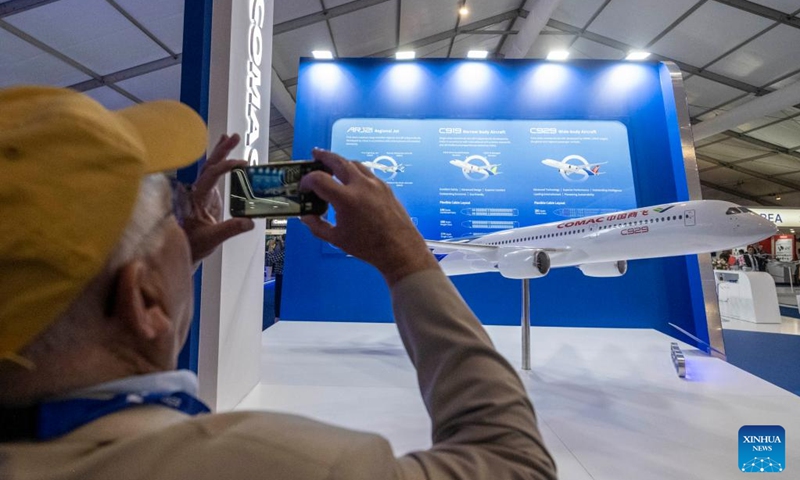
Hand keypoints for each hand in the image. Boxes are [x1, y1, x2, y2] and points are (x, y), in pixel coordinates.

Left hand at [183, 134, 254, 262]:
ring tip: (231, 137)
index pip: (210, 176)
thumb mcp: (212, 239)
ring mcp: (202, 192)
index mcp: (196, 198)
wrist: (186, 250)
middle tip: (234, 137)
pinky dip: (221, 162)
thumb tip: (250, 222)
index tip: (241, 165)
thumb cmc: (194, 245)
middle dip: (222, 150)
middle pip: (209, 165)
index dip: (225, 167)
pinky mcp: (208, 196)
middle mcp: (197, 191)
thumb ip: (230, 229)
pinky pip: (214, 175)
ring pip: (210, 167)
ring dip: (221, 152)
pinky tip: (226, 153)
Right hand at [300, 149, 438, 285]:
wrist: (400, 248)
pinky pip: (367, 173)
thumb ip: (317, 226)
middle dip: (324, 156)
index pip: (319, 179)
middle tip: (315, 154)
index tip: (304, 187)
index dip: (307, 181)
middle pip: (338, 161)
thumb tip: (307, 217)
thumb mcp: (337, 239)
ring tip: (333, 164)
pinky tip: (352, 179)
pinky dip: (355, 171)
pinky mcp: (386, 187)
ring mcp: (376, 184)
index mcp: (346, 199)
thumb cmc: (369, 247)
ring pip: (354, 164)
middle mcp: (361, 186)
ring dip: (341, 162)